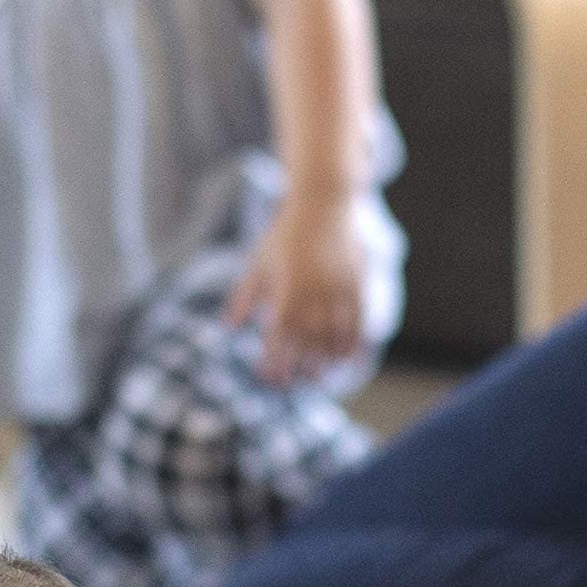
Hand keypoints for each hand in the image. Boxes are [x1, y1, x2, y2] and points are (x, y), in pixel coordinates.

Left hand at [227, 200, 366, 384]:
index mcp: (286, 286)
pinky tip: (347, 362)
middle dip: (298, 365)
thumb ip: (244, 296)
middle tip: (292, 384)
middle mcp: (313, 290)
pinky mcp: (357, 284)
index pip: (277, 332)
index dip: (272, 356)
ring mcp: (338, 288)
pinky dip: (353, 344)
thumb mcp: (258, 262)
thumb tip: (227, 327)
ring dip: (325, 361)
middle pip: (306, 339)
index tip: (265, 374)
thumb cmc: (284, 234)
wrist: (322, 203)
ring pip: (333, 335)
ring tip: (318, 377)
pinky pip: (358, 322)